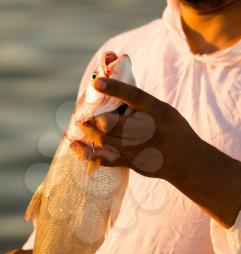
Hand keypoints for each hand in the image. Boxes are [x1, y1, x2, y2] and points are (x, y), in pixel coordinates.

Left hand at [70, 77, 199, 180]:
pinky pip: (105, 159)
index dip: (113, 88)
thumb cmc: (172, 129)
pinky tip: (75, 146)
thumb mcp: (164, 110)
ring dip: (88, 132)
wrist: (186, 160)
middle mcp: (147, 130)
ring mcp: (138, 149)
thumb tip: (113, 91)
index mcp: (157, 111)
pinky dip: (87, 153)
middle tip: (83, 114)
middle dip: (93, 118)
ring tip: (81, 125)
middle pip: (110, 123)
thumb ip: (141, 103)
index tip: (96, 83)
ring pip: (103, 140)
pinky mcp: (132, 163)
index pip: (133, 96)